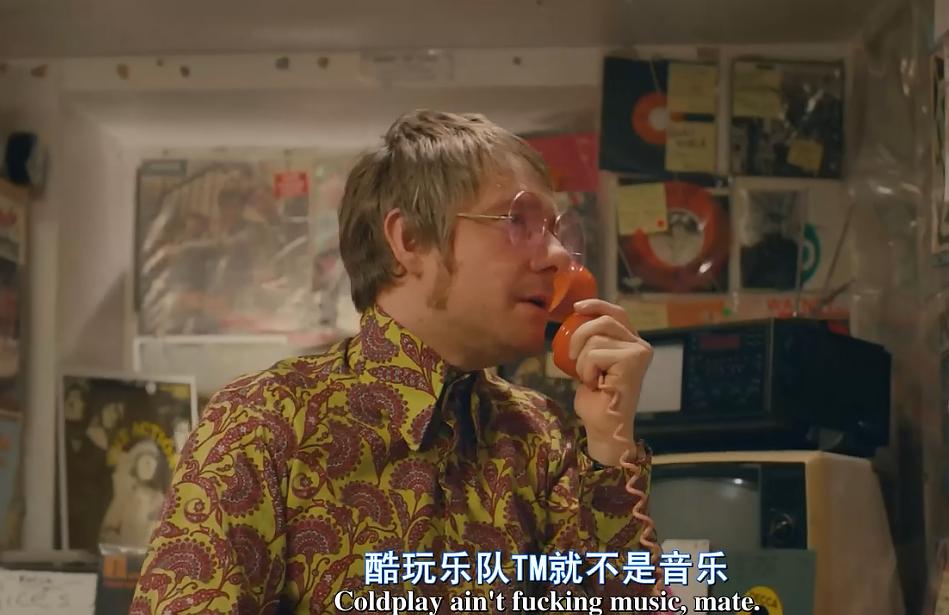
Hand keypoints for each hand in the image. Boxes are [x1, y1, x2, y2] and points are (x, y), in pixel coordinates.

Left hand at [568, 298, 652, 466]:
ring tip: (590, 378)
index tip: (576, 308)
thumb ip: (594, 343)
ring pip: (596, 338)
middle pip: (604, 321)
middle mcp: (641, 345)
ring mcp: (639, 351)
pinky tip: (594, 384)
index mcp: (633, 343)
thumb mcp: (591, 363)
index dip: (597, 305)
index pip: (616, 313)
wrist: (603, 425)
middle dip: (580, 335)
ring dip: (583, 361)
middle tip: (572, 356)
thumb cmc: (595, 399)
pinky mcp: (633, 360)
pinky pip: (595, 353)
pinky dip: (586, 370)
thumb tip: (576, 320)